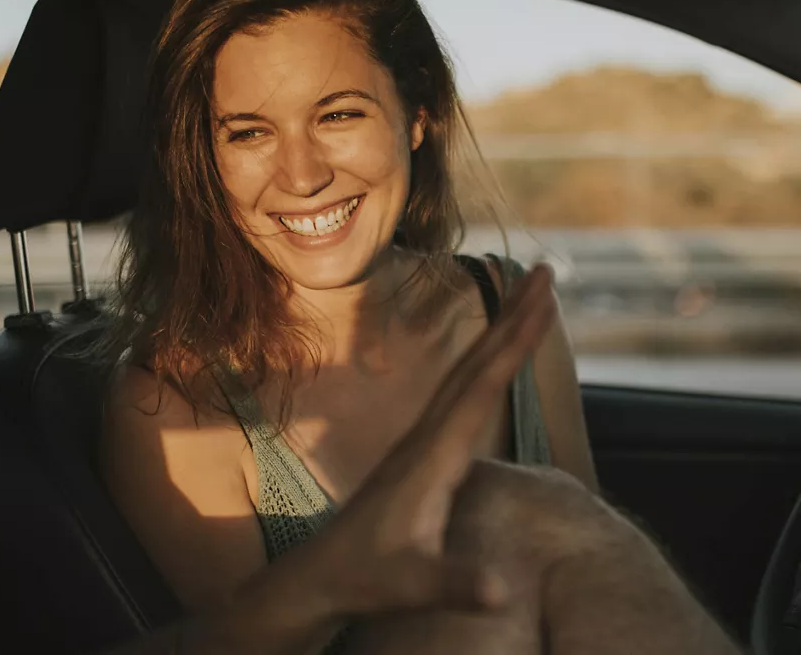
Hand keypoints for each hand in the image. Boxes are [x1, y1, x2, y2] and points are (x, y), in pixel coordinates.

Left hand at [311, 263, 556, 615]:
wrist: (321, 575)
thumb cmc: (365, 578)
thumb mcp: (412, 585)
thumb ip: (455, 584)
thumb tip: (501, 592)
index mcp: (431, 457)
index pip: (480, 388)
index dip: (513, 344)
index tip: (540, 302)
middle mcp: (426, 437)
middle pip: (475, 364)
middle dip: (512, 317)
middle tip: (543, 271)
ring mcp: (421, 441)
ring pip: (465, 374)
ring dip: (498, 334)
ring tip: (527, 299)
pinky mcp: (420, 452)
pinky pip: (458, 394)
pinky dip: (483, 365)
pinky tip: (492, 360)